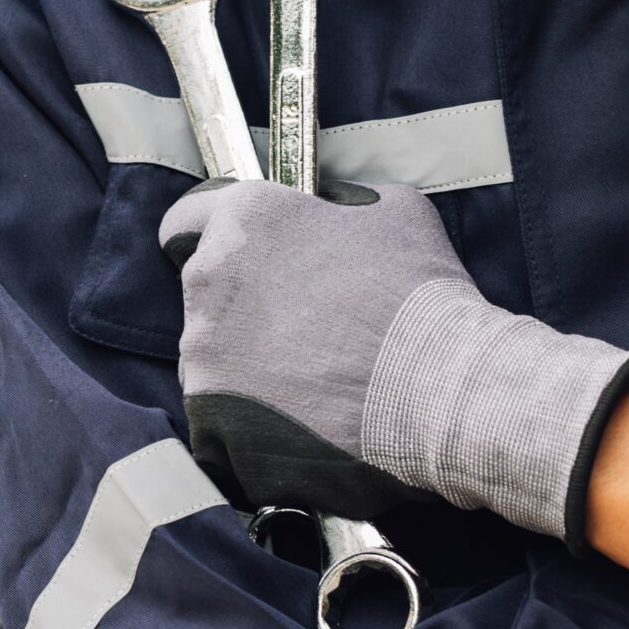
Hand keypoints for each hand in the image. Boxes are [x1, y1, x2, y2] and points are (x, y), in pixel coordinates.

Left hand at [161, 179, 628, 547]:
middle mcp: (208, 283)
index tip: (236, 257)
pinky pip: (217, 418)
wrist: (440, 390)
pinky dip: (248, 423)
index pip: (188, 219)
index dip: (213, 236)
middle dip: (244, 309)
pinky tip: (300, 422)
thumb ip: (338, 205)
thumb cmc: (421, 297)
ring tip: (313, 384)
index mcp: (244, 221)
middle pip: (206, 296)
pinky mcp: (210, 417)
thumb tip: (327, 212)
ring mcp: (203, 355)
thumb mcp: (391, 211)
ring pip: (211, 359)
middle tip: (304, 332)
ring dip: (247, 368)